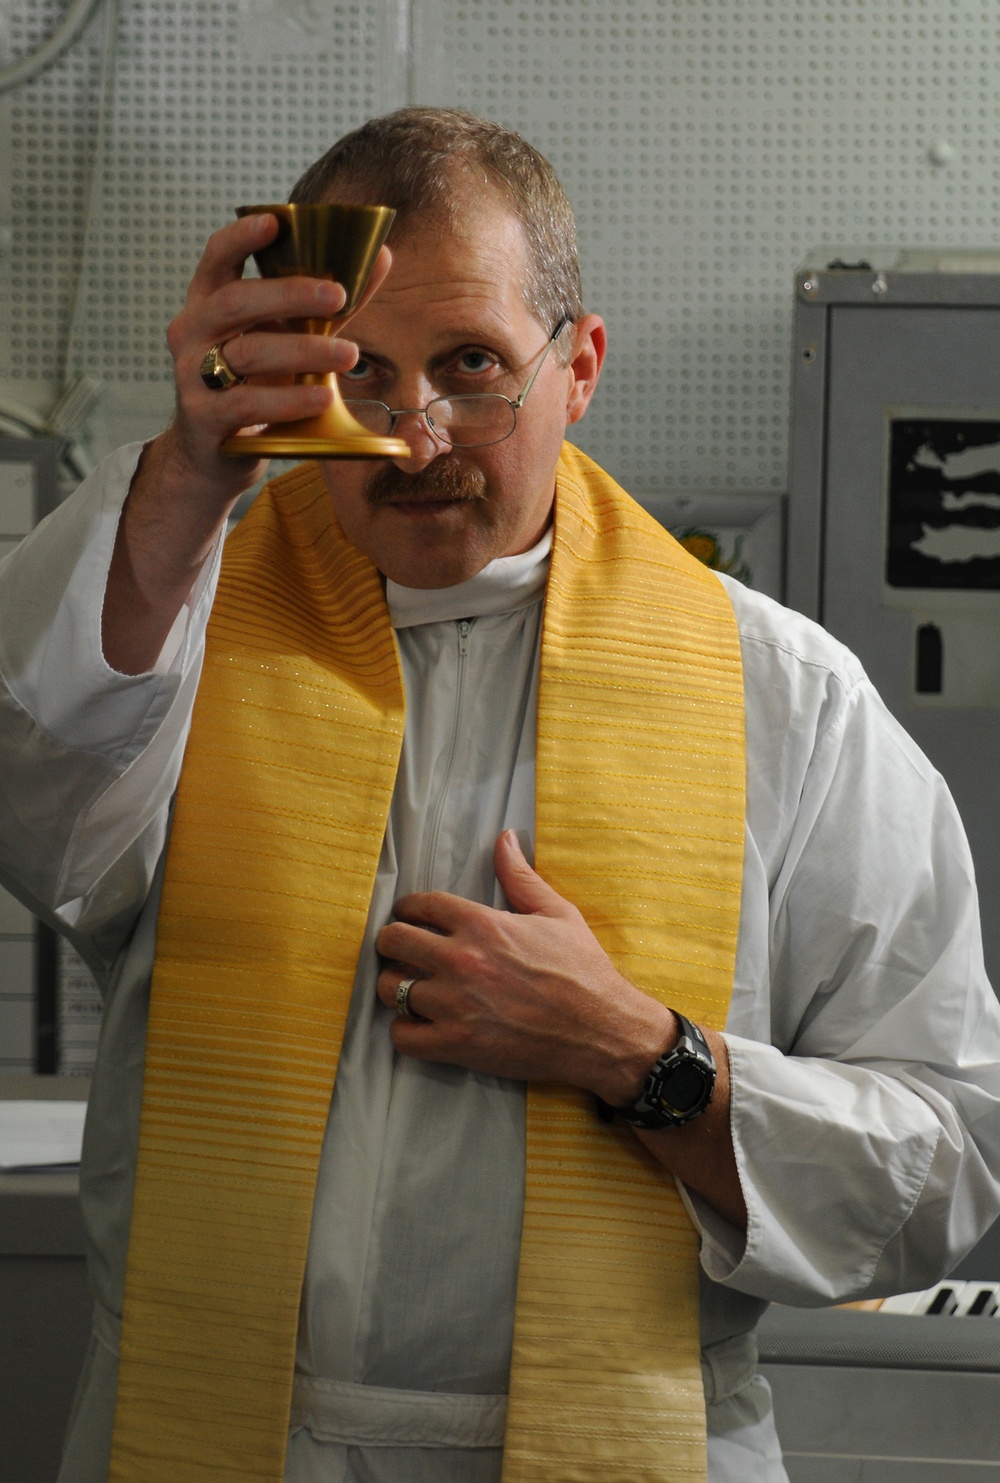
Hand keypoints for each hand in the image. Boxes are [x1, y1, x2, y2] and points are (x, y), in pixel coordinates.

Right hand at [103, 215, 391, 673]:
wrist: (215, 453)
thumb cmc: (256, 383)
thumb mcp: (287, 339)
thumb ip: (329, 303)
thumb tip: (382, 256)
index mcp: (209, 302)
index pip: (217, 257)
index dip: (242, 236)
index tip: (277, 221)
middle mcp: (192, 333)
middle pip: (236, 302)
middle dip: (289, 294)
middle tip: (339, 295)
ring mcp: (193, 377)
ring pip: (247, 354)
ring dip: (302, 352)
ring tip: (349, 355)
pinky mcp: (203, 419)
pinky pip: (245, 404)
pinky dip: (287, 400)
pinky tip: (321, 398)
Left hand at [375, 830, 676, 1102]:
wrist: (602, 1031)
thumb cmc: (583, 971)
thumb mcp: (557, 913)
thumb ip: (521, 876)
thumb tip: (505, 838)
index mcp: (482, 924)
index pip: (420, 905)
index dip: (408, 908)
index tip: (408, 916)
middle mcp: (461, 960)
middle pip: (394, 941)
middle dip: (392, 942)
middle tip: (400, 950)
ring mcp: (455, 1004)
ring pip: (390, 989)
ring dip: (396, 987)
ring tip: (409, 988)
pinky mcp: (457, 1044)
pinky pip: (402, 1036)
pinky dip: (405, 1031)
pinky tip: (420, 1024)